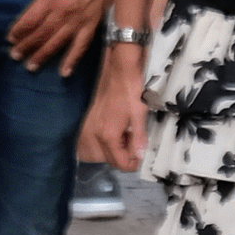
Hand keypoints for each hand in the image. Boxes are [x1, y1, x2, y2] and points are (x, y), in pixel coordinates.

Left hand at [6, 0, 116, 74]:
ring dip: (43, 55)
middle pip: (41, 34)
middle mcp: (63, 12)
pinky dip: (72, 59)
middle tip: (15, 55)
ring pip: (58, 43)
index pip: (30, 20)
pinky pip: (81, 45)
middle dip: (26, 46)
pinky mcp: (92, 24)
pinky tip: (64, 71)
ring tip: (31, 66)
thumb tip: (38, 6)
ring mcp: (79, 20)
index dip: (19, 31)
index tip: (11, 38)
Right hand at [79, 46, 150, 171]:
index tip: (142, 155)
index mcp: (109, 135)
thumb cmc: (131, 91)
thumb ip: (138, 139)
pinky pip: (102, 138)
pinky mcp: (93, 119)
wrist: (120, 70)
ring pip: (106, 150)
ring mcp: (93, 126)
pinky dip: (113, 139)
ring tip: (131, 135)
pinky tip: (123, 128)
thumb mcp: (139, 115)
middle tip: (138, 145)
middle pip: (111, 159)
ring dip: (119, 148)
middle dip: (126, 157)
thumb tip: (139, 156)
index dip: (133, 163)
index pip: (120, 162)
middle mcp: (97, 133)